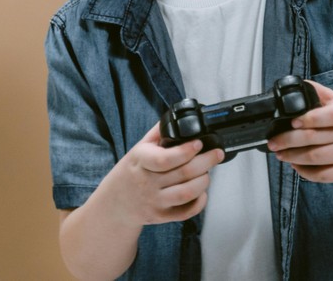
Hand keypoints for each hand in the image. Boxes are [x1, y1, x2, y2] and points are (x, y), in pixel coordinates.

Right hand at [100, 123, 223, 226]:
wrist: (115, 203)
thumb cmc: (131, 172)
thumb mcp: (138, 148)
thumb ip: (157, 134)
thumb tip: (176, 117)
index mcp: (141, 161)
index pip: (164, 159)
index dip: (185, 151)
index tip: (198, 143)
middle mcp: (147, 182)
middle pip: (183, 173)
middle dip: (206, 162)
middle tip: (216, 153)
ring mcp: (155, 201)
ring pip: (187, 193)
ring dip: (203, 181)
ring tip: (207, 172)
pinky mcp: (162, 216)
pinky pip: (186, 212)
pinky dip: (200, 202)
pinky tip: (202, 191)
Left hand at [266, 80, 332, 182]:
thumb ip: (319, 93)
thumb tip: (296, 86)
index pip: (331, 115)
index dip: (310, 119)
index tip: (292, 121)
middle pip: (315, 139)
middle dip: (288, 141)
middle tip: (273, 142)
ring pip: (315, 158)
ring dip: (292, 156)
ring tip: (280, 153)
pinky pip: (323, 175)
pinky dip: (305, 172)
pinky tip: (295, 165)